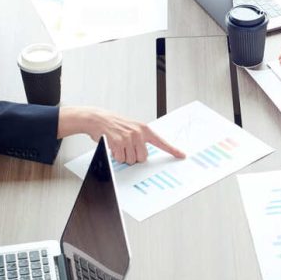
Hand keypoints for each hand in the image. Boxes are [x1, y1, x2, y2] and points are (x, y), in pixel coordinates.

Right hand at [61, 107, 185, 164]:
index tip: (182, 155)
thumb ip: (140, 139)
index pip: (161, 142)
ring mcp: (128, 138)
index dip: (172, 150)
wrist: (98, 119)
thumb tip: (144, 155)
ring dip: (123, 156)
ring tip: (118, 145)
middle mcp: (138, 133)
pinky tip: (113, 146)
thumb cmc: (115, 125)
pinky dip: (115, 156)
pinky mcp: (118, 142)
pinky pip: (120, 159)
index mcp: (144, 129)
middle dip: (133, 156)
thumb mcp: (132, 128)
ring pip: (131, 160)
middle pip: (142, 158)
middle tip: (126, 147)